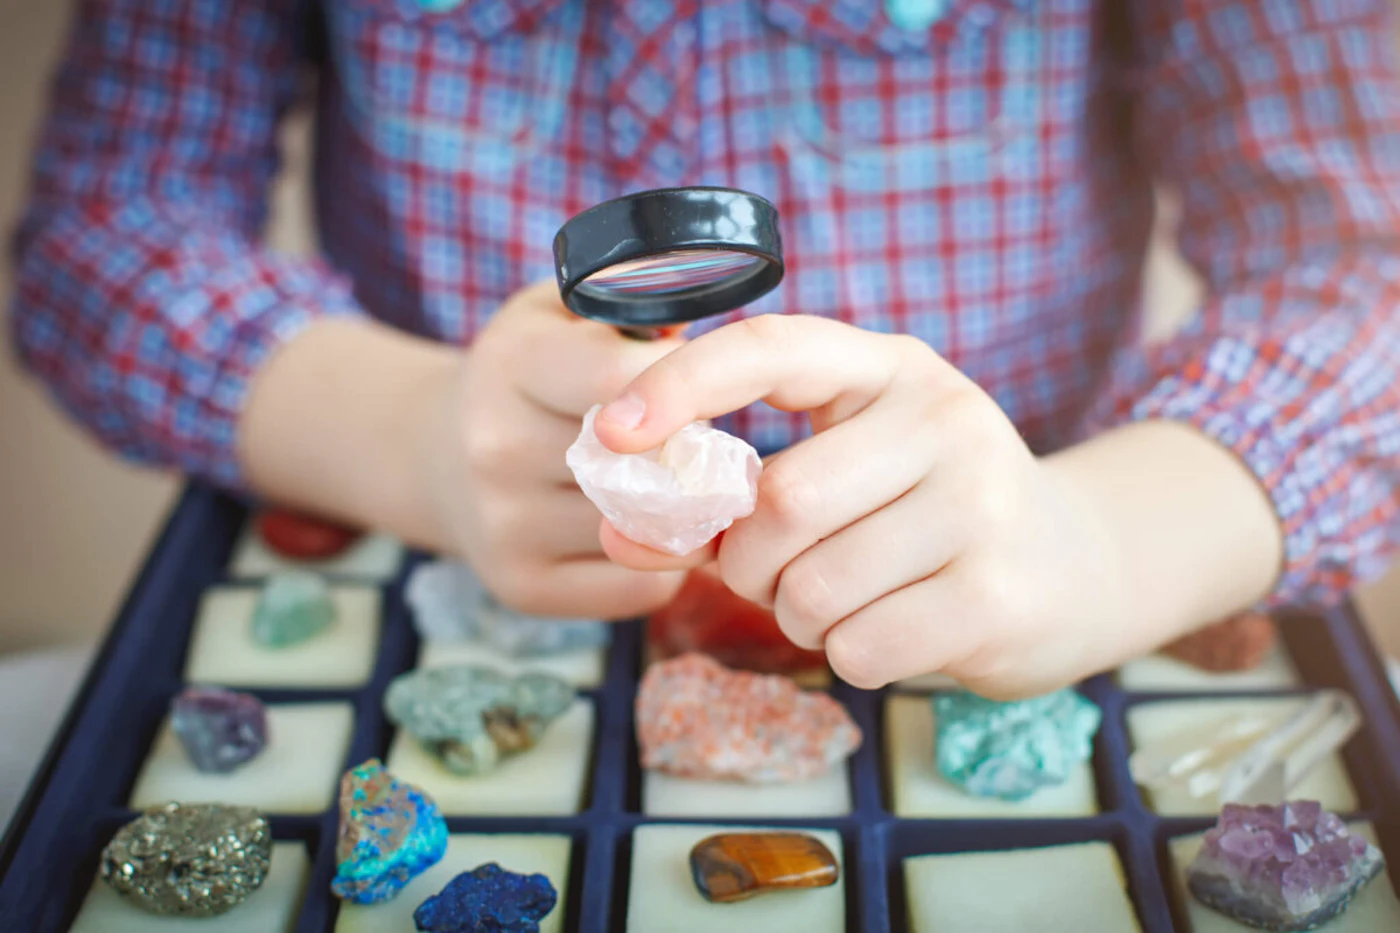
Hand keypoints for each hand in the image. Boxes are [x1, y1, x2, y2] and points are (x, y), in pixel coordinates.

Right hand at [424, 281, 687, 618]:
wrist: (437, 455)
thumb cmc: (529, 373)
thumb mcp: (561, 312)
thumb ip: (630, 302)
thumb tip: (707, 339)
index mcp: (512, 362)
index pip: (620, 380)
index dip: (682, 386)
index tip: (704, 391)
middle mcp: (495, 447)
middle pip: (640, 462)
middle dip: (692, 454)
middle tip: (708, 447)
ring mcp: (504, 524)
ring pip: (647, 528)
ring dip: (686, 514)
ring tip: (681, 487)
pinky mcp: (523, 586)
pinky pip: (641, 585)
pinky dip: (666, 563)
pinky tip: (653, 533)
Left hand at [589, 314, 1153, 696]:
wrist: (1075, 567)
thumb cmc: (925, 518)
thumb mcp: (844, 477)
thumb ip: (729, 501)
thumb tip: (618, 536)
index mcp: (889, 369)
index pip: (772, 349)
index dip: (681, 387)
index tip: (611, 433)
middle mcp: (942, 418)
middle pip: (781, 503)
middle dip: (751, 564)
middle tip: (777, 576)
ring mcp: (980, 503)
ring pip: (812, 589)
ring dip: (801, 618)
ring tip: (848, 603)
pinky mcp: (996, 593)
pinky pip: (859, 647)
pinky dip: (849, 656)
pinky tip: (893, 632)